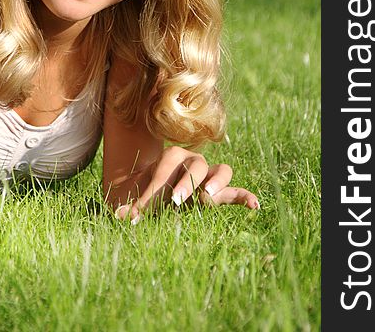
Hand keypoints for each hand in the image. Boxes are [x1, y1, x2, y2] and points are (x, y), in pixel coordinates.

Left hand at [114, 146, 258, 222]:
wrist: (152, 194)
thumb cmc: (142, 194)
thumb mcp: (131, 198)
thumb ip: (128, 207)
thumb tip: (119, 216)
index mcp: (170, 158)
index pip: (167, 165)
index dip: (157, 183)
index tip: (147, 205)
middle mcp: (191, 163)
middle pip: (196, 163)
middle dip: (188, 180)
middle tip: (176, 200)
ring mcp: (207, 177)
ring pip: (220, 171)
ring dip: (217, 182)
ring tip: (208, 197)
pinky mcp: (218, 194)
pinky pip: (234, 193)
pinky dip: (244, 197)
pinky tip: (254, 206)